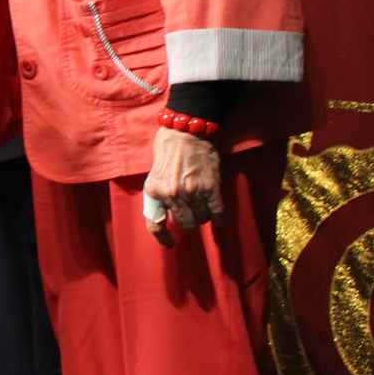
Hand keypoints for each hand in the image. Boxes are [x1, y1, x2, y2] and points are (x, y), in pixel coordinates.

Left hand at [142, 125, 223, 245]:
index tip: (170, 244)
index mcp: (154, 190)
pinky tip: (219, 220)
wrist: (187, 131)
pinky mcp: (211, 188)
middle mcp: (172, 194)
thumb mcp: (154, 172)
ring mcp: (193, 192)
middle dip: (189, 223)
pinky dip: (219, 219)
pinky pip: (217, 212)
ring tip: (203, 209)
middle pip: (185, 224)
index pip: (155, 223)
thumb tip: (164, 212)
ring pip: (202, 219)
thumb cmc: (168, 148)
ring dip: (203, 217)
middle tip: (191, 217)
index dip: (163, 237)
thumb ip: (159, 192)